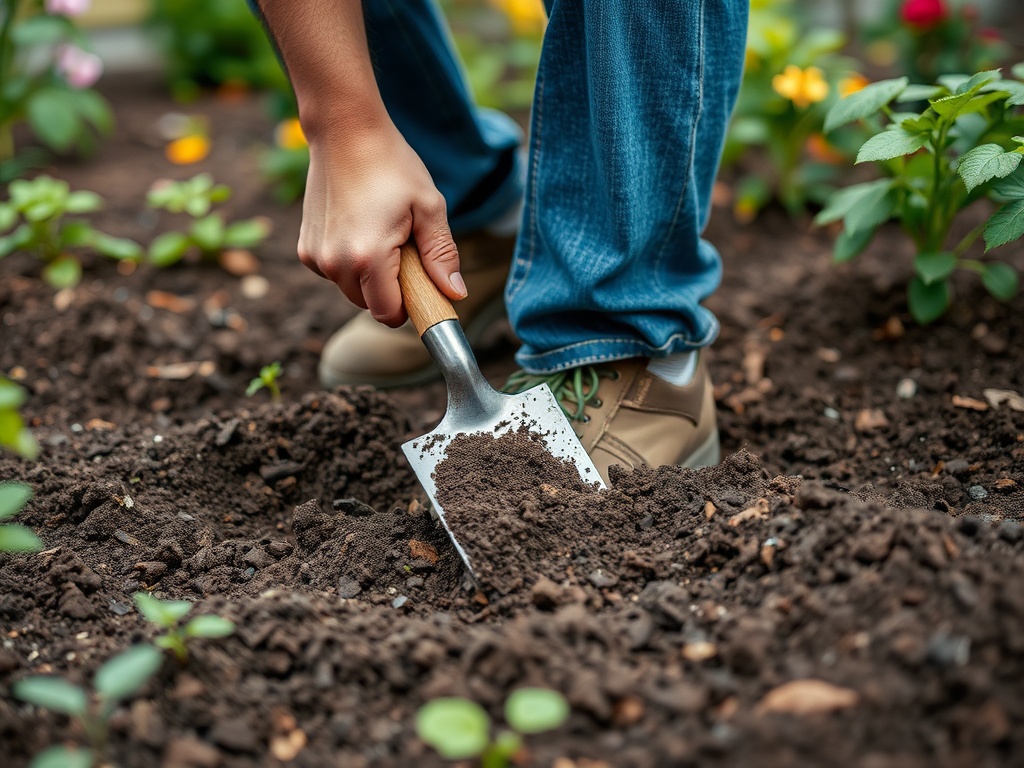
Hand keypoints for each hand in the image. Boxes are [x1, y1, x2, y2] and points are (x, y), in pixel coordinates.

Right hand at [298, 122, 464, 326]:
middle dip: (391, 289)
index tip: (421, 280)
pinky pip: (336, 274)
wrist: (345, 131)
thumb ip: (441, 255)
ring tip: (381, 232)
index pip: (389, 314)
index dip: (410, 304)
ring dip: (370, 277)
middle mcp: (334, 263)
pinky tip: (359, 228)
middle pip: (370, 306)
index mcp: (367, 257)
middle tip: (403, 246)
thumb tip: (455, 294)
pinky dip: (350, 263)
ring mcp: (316, 257)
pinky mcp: (305, 249)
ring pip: (352, 291)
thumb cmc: (392, 164)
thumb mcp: (428, 207)